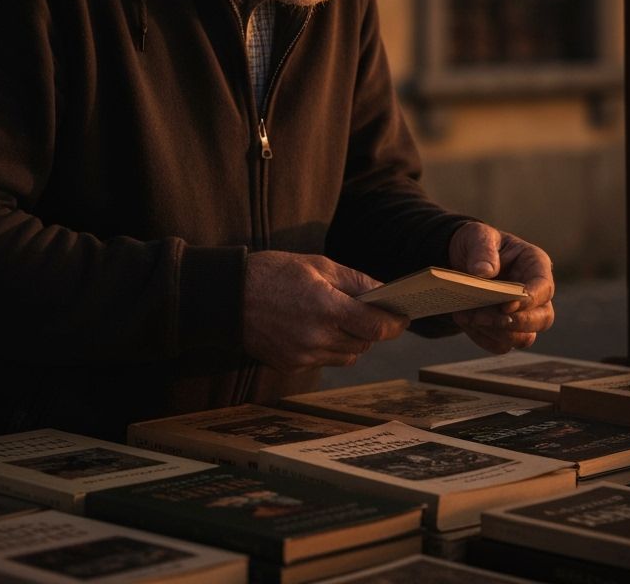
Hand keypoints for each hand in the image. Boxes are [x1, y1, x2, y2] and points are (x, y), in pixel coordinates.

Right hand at [242, 251, 408, 373]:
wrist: (227, 297)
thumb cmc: (272, 273)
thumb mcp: (316, 265)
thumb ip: (353, 280)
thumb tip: (383, 291)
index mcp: (325, 307)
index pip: (375, 326)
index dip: (394, 324)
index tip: (402, 318)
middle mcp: (316, 337)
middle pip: (364, 343)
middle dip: (372, 329)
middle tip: (369, 312)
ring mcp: (303, 355)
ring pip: (347, 356)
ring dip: (352, 340)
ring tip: (340, 318)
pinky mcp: (291, 366)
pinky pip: (324, 361)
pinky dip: (329, 347)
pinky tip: (316, 328)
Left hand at [448, 222, 554, 352]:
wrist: (461, 258)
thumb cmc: (477, 243)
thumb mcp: (477, 236)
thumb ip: (482, 249)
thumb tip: (484, 273)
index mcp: (535, 265)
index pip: (544, 288)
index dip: (530, 300)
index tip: (506, 305)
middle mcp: (535, 293)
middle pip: (542, 319)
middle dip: (513, 322)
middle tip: (482, 316)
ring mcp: (523, 314)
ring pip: (523, 337)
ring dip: (495, 332)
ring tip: (466, 316)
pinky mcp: (505, 329)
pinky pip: (501, 344)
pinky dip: (482, 337)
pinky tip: (463, 320)